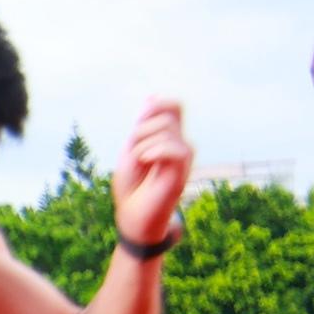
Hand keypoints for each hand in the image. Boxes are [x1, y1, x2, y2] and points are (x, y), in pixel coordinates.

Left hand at [114, 98, 192, 247]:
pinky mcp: (182, 173)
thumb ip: (143, 125)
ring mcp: (182, 159)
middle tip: (134, 153)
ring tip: (139, 162)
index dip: (159, 105)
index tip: (140, 120)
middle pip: (166, 116)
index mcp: (168, 139)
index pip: (175, 107)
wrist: (131, 217)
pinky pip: (175, 148)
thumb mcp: (131, 149)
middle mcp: (179, 146)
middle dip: (141, 129)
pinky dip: (154, 151)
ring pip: (167, 131)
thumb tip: (152, 96)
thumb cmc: (131, 187)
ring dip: (142, 144)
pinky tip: (145, 161)